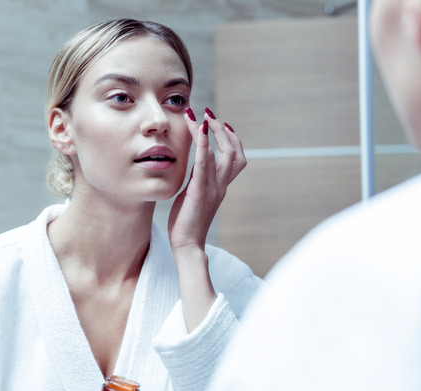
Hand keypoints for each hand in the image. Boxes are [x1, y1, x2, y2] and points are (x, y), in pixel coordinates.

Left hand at [168, 107, 246, 251]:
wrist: (187, 246)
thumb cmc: (186, 225)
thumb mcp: (193, 197)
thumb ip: (197, 180)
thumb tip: (196, 166)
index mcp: (220, 187)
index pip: (234, 159)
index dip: (231, 140)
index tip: (220, 124)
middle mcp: (221, 185)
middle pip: (235, 153)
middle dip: (225, 131)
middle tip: (212, 115)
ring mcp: (213, 188)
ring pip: (224, 154)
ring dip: (214, 131)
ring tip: (204, 116)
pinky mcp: (201, 190)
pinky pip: (205, 162)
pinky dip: (204, 144)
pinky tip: (199, 128)